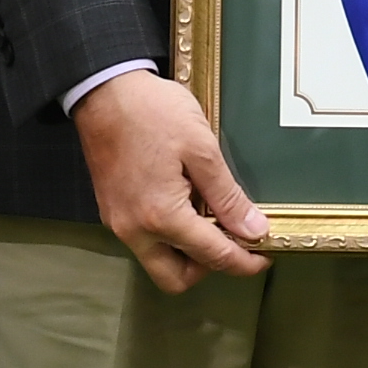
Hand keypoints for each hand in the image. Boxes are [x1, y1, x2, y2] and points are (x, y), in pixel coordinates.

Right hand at [74, 71, 272, 291]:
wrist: (104, 90)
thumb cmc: (153, 111)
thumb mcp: (201, 149)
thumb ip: (227, 196)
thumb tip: (254, 231)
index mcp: (161, 217)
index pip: (212, 257)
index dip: (244, 261)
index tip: (264, 256)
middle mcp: (135, 230)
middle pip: (176, 278)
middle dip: (208, 268)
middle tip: (232, 240)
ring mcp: (119, 222)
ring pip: (158, 261)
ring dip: (186, 252)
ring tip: (209, 218)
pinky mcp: (112, 211)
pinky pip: (144, 241)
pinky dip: (168, 235)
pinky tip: (185, 205)